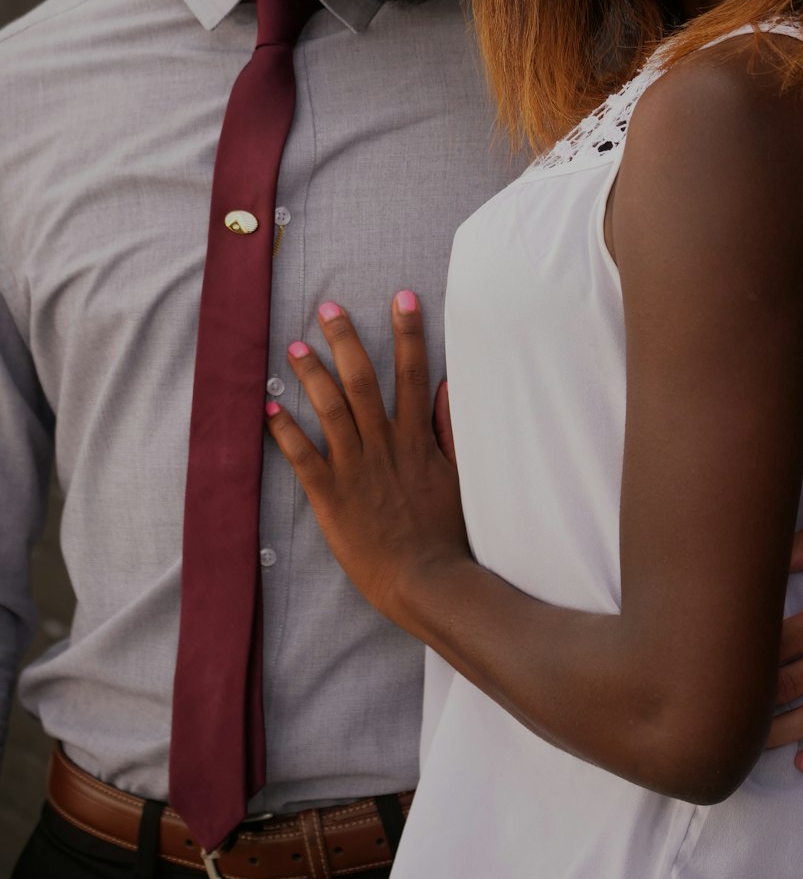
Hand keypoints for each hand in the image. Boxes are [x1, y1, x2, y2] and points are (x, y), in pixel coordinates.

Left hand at [265, 293, 468, 622]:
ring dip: (310, 375)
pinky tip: (267, 408)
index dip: (407, 333)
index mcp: (416, 439)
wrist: (428, 580)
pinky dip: (284, 430)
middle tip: (328, 309)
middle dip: (345, 339)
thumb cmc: (447, 533)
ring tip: (293, 348)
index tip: (401, 298)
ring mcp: (355, 469)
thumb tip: (449, 388)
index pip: (412, 373)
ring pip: (329, 409)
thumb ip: (450, 430)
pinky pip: (302, 456)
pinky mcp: (331, 496)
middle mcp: (384, 445)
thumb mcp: (459, 476)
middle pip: (362, 380)